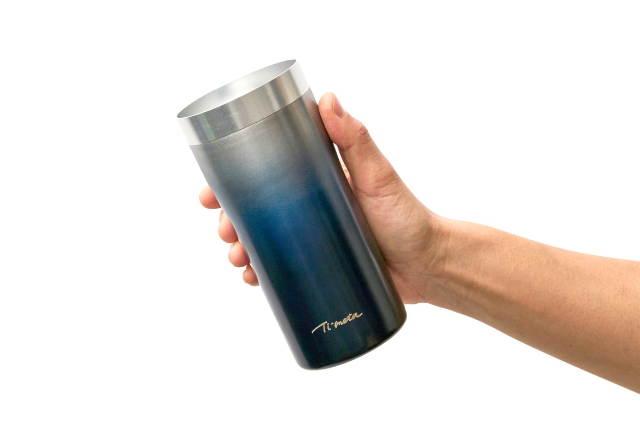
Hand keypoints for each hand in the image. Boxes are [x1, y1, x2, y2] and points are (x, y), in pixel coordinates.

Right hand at [199, 92, 445, 303]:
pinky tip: (253, 279)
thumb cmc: (406, 216)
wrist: (428, 266)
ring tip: (239, 260)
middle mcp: (309, 207)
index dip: (231, 181)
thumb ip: (355, 139)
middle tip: (225, 232)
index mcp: (316, 181)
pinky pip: (281, 269)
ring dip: (241, 249)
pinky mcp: (318, 266)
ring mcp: (312, 238)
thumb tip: (326, 98)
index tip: (210, 190)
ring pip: (263, 241)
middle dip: (230, 220)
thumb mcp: (378, 175)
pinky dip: (262, 273)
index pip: (264, 174)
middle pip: (255, 210)